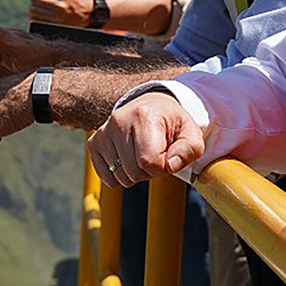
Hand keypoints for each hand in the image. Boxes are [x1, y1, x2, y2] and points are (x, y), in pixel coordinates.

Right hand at [87, 91, 202, 187]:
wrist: (151, 108)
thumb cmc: (172, 123)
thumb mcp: (191, 133)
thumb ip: (188, 150)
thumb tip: (170, 165)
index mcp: (144, 116)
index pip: (150, 162)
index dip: (163, 167)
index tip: (168, 156)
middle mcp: (118, 121)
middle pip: (134, 173)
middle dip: (150, 172)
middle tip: (156, 155)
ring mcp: (103, 132)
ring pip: (121, 178)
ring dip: (136, 174)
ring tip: (143, 155)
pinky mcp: (94, 143)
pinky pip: (107, 178)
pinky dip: (120, 176)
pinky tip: (129, 160)